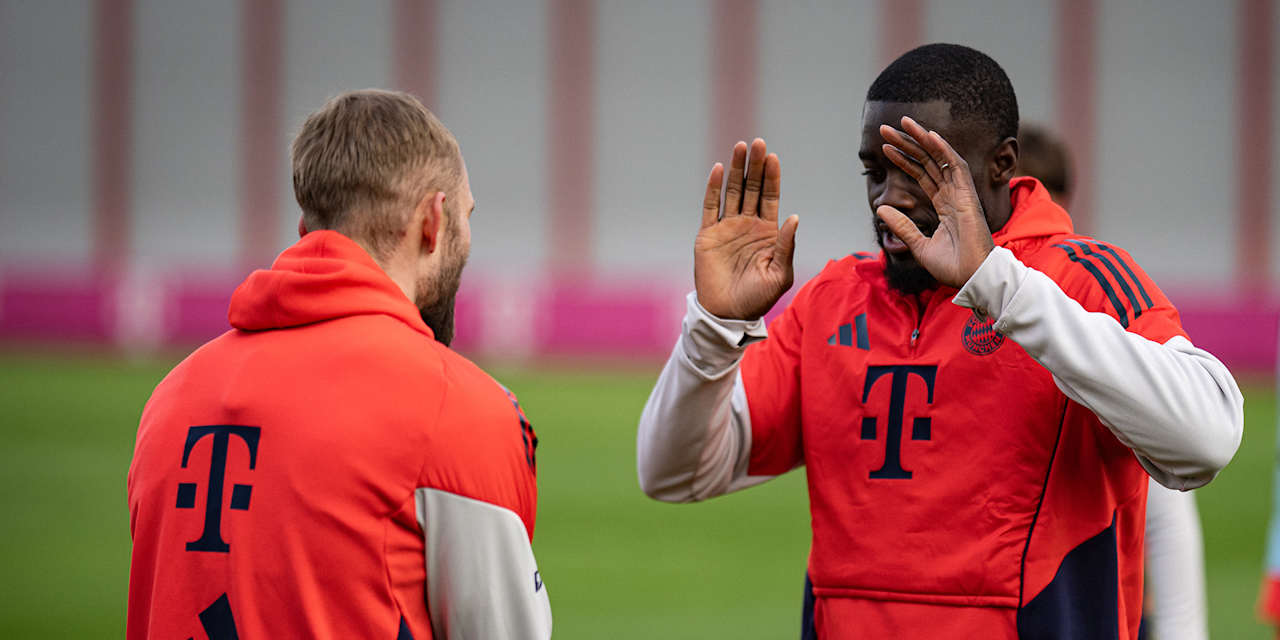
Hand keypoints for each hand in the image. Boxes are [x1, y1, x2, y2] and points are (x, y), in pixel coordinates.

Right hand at [694, 138, 799, 319]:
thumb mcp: (780, 274)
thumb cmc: (757, 298)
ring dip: (736, 170)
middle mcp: (747, 225)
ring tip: (740, 147)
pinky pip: (710, 207)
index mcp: (767, 232)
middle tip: (757, 143)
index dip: (772, 177)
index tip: (773, 157)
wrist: (728, 314)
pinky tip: (718, 169)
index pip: (771, 197)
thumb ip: (787, 245)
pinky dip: (713, 188)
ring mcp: (727, 228)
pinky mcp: (708, 235)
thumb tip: (794, 217)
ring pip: (731, 192)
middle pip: (752, 188)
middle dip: (755, 166)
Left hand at [877, 116, 993, 287]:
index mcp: (944, 205)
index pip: (921, 174)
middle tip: (886, 129)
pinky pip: (956, 166)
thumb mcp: (919, 245)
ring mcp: (961, 193)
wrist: (971, 277)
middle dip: (907, 143)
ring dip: (922, 139)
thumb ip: (902, 226)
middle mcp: (953, 195)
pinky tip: (929, 136)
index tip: (885, 148)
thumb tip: (881, 208)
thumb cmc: (952, 266)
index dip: (904, 159)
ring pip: (940, 158)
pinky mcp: (968, 196)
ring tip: (902, 123)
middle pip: (927, 161)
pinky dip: (944, 150)